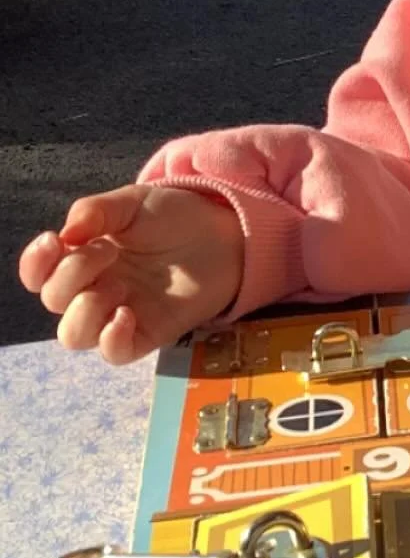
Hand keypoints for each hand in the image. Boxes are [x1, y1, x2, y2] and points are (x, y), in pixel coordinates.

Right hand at [17, 184, 245, 363]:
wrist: (226, 232)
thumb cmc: (174, 218)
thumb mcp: (132, 203)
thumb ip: (95, 211)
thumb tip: (66, 234)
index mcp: (82, 259)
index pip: (39, 274)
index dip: (35, 263)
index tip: (55, 240)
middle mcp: (94, 289)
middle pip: (54, 302)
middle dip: (71, 274)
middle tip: (110, 251)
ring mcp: (120, 314)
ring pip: (74, 335)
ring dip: (85, 309)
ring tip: (120, 284)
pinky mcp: (149, 333)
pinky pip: (115, 354)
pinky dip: (111, 339)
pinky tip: (126, 314)